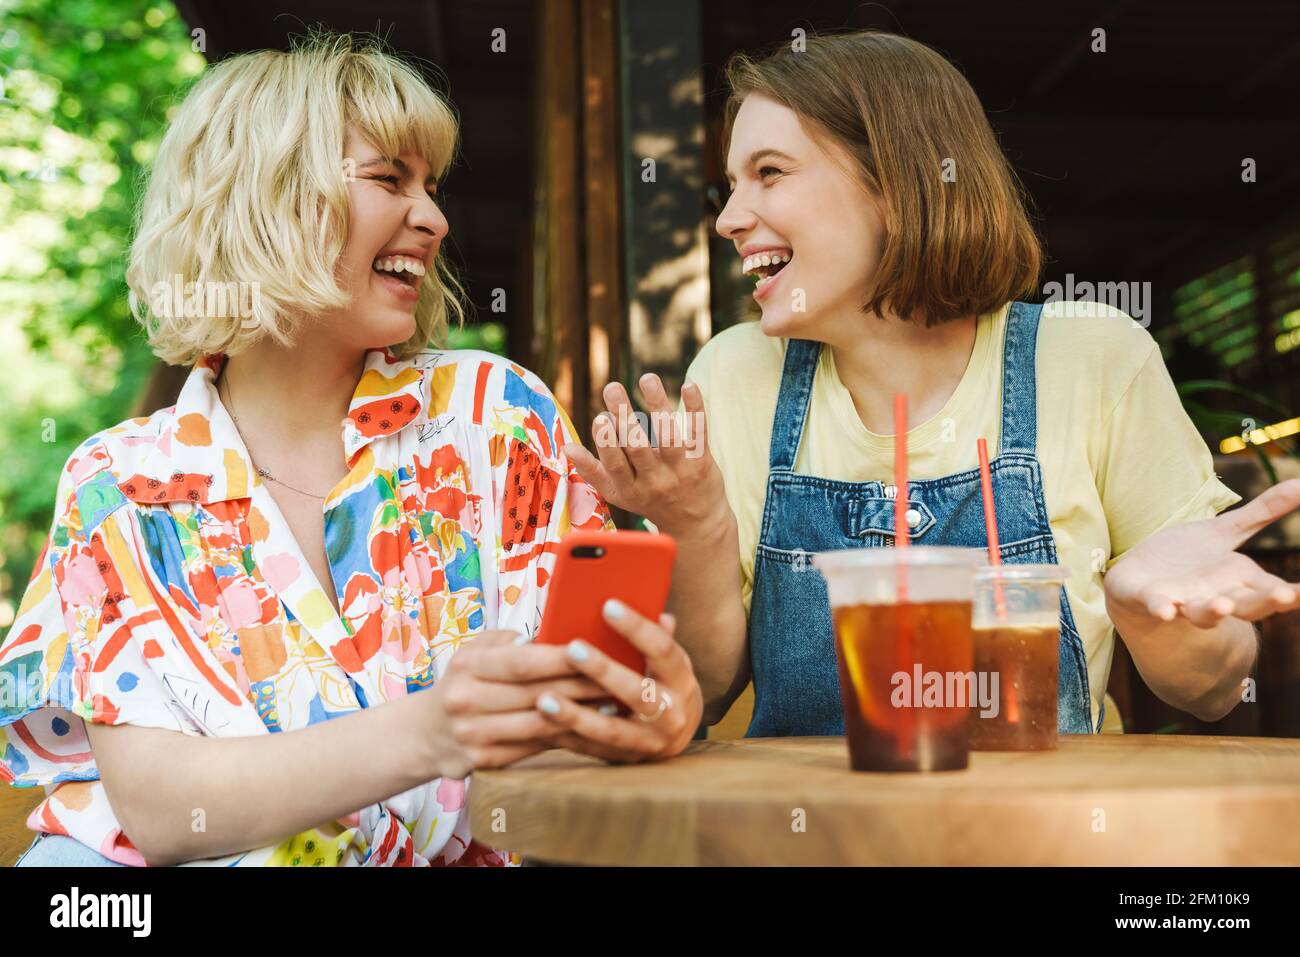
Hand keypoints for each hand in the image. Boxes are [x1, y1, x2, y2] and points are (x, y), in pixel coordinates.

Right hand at [418, 630, 614, 779]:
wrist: (427, 733)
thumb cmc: (465, 680)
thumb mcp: (475, 650)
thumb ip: (509, 640)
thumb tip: (551, 635)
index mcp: (466, 666)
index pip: (520, 663)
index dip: (559, 658)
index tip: (594, 650)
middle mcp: (465, 701)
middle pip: (535, 694)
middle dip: (581, 685)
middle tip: (618, 677)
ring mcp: (474, 736)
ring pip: (539, 725)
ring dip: (581, 715)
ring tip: (615, 702)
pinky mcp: (485, 762)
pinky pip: (535, 748)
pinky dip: (566, 736)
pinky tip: (592, 727)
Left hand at [533, 600, 703, 762]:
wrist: (676, 735)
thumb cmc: (663, 682)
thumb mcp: (669, 659)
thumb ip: (659, 636)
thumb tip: (659, 611)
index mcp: (681, 680)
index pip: (662, 650)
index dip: (636, 628)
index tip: (608, 605)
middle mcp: (671, 715)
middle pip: (635, 692)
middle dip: (602, 670)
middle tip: (572, 648)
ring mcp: (648, 743)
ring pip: (610, 730)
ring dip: (575, 715)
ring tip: (543, 699)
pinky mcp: (624, 759)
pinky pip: (592, 748)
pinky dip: (566, 734)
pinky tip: (541, 720)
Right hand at [563, 374, 729, 540]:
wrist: (696, 524)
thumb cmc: (649, 501)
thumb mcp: (618, 495)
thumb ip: (593, 472)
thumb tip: (566, 447)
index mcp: (629, 489)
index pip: (616, 465)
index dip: (607, 442)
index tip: (599, 418)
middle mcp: (654, 482)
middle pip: (638, 448)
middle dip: (625, 418)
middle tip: (612, 388)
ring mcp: (680, 472)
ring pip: (668, 437)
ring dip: (657, 405)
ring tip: (646, 378)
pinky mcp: (702, 462)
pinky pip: (699, 432)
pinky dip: (695, 408)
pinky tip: (688, 384)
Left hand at [1104, 478, 1299, 627]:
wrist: (1138, 579)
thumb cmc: (1188, 557)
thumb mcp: (1225, 531)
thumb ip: (1262, 513)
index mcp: (1240, 581)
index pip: (1274, 590)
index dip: (1294, 595)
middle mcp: (1217, 596)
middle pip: (1247, 605)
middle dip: (1266, 602)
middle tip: (1286, 596)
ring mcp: (1184, 601)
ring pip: (1204, 613)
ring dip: (1214, 611)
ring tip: (1224, 606)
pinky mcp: (1152, 599)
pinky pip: (1158, 606)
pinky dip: (1163, 608)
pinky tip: (1166, 610)